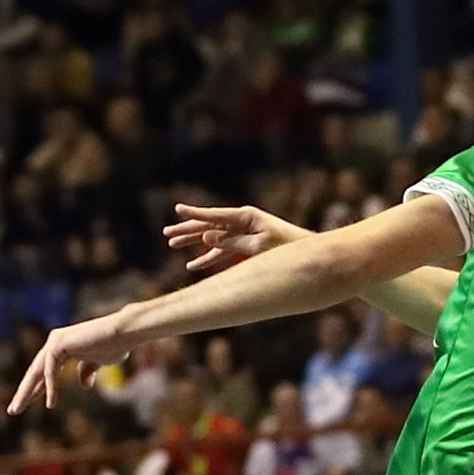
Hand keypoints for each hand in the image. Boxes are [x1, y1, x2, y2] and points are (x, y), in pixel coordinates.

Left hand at [8, 313, 136, 412]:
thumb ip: (87, 370)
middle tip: (13, 410)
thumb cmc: (114, 345)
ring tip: (18, 409)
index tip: (28, 404)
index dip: (37, 389)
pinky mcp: (58, 344)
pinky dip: (50, 388)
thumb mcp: (98, 362)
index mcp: (62, 347)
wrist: (124, 334)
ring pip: (37, 372)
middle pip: (35, 373)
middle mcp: (54, 342)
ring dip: (27, 392)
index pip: (44, 372)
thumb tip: (84, 385)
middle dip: (25, 392)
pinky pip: (51, 371)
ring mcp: (55, 342)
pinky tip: (50, 404)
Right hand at [163, 202, 304, 274]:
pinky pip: (223, 253)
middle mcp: (242, 223)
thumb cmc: (285, 247)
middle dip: (188, 229)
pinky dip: (209, 259)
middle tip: (167, 233)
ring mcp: (243, 235)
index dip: (195, 214)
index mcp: (246, 217)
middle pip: (209, 225)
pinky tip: (193, 265)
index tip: (177, 209)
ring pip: (212, 239)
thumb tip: (207, 237)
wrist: (306, 254)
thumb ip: (232, 242)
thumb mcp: (258, 246)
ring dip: (193, 243)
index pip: (215, 215)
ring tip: (172, 244)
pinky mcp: (246, 248)